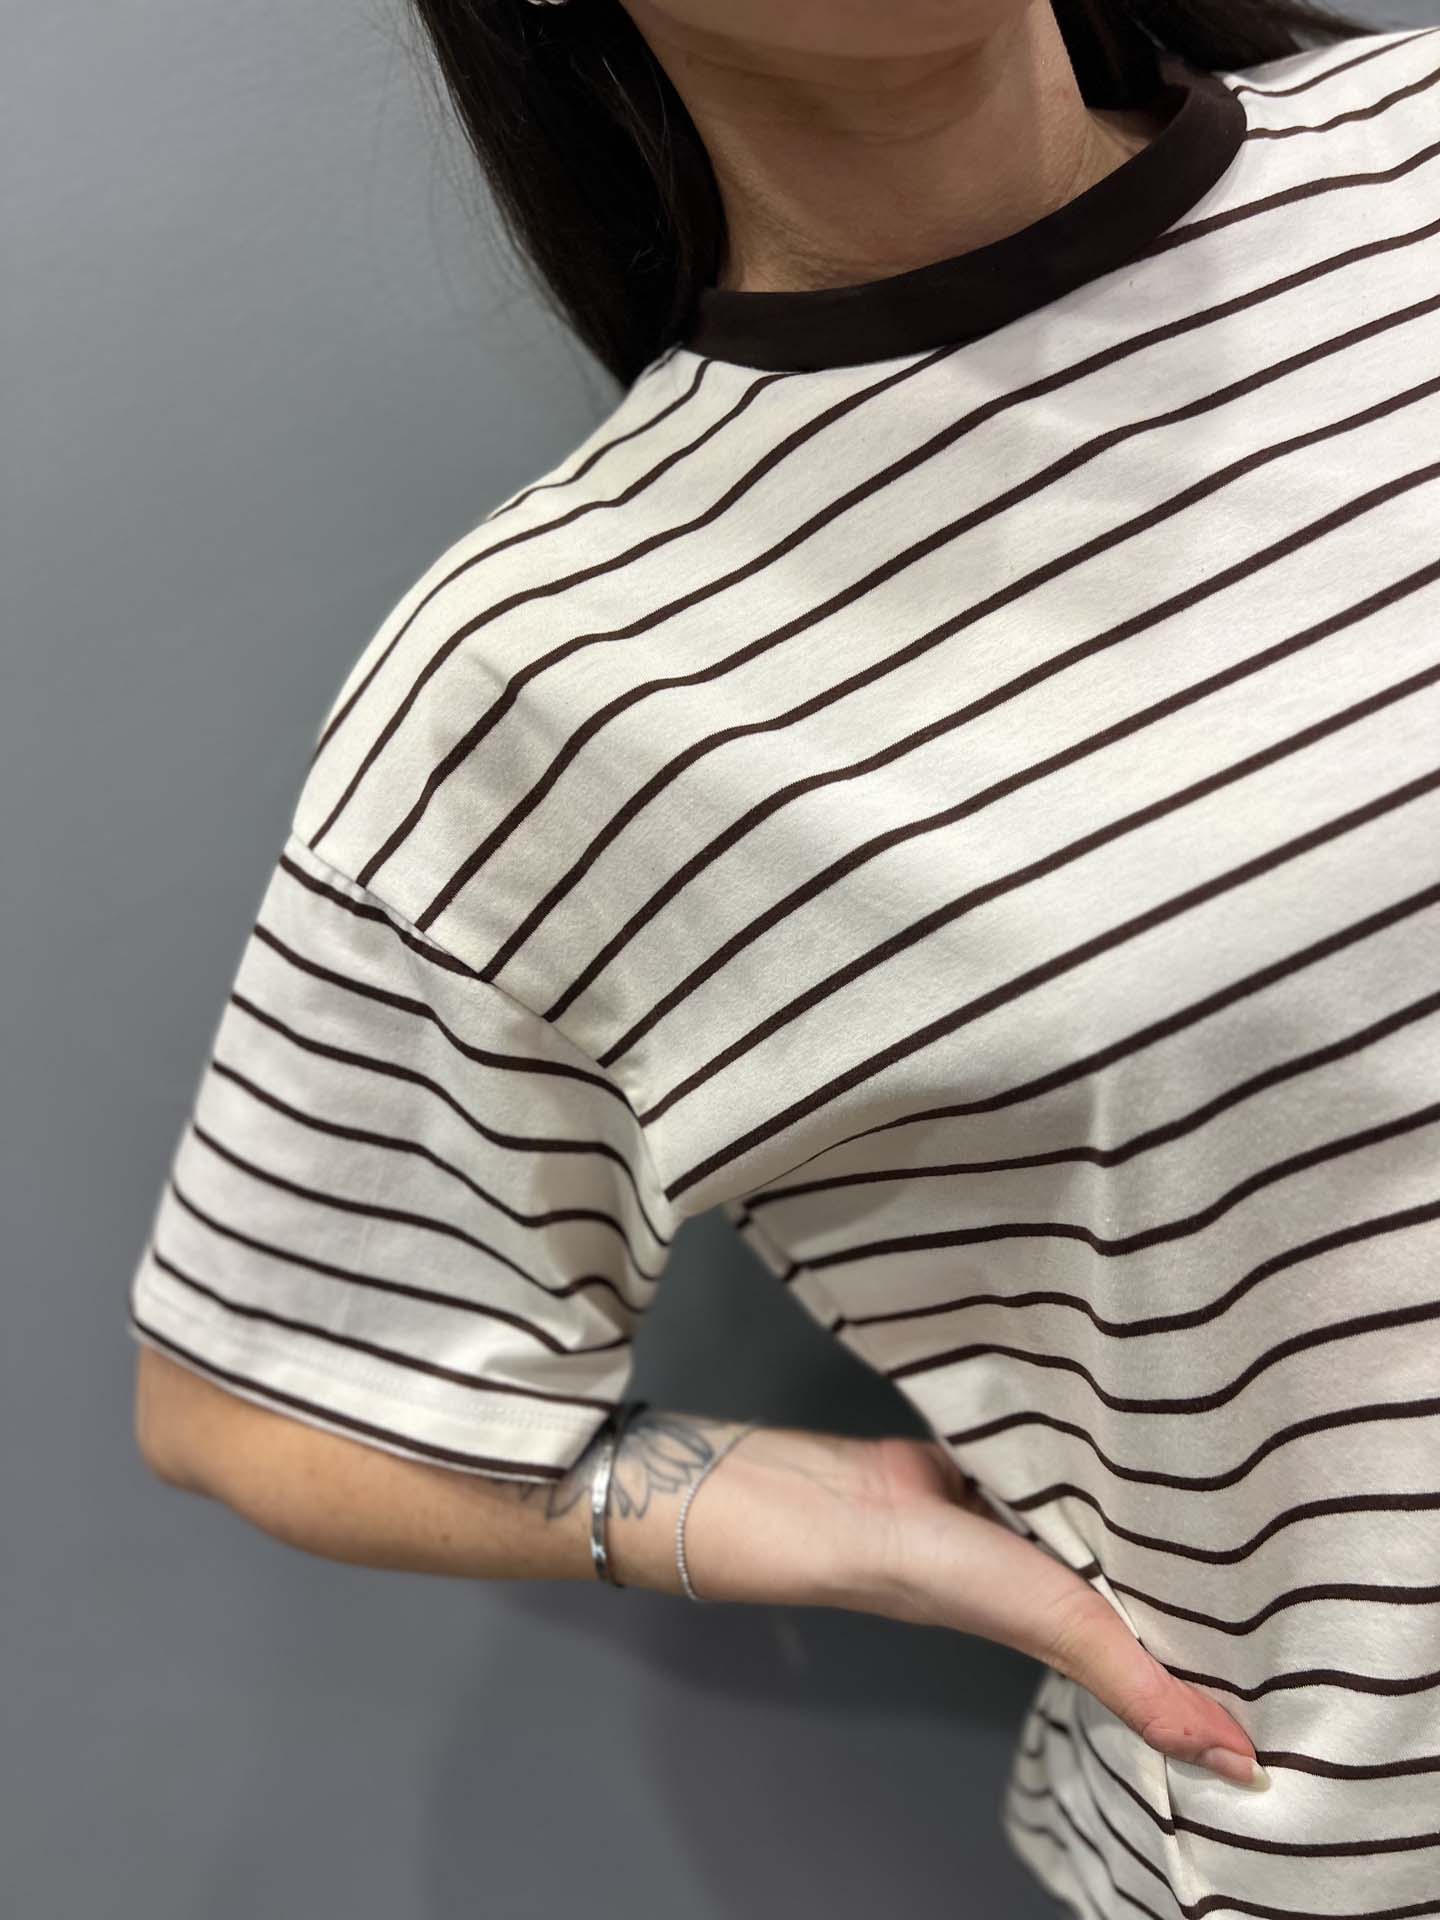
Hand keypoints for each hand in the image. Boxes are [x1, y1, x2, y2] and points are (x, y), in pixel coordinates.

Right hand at [843, 1433, 1266, 1789]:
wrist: (862, 1505)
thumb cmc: (959, 1578)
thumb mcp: (1065, 1632)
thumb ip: (1146, 1692)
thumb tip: (1245, 1772)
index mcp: (1088, 1624)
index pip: (1179, 1634)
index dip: (1237, 1632)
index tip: (1312, 1614)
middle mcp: (1072, 1570)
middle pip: (1155, 1565)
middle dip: (1210, 1549)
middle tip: (1294, 1512)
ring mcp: (1045, 1510)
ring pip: (1120, 1503)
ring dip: (1157, 1484)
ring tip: (1238, 1454)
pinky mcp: (1023, 1456)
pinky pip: (1080, 1450)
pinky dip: (1105, 1439)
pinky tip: (1151, 1419)